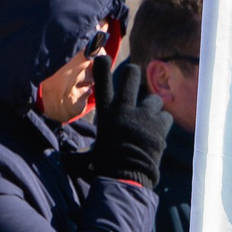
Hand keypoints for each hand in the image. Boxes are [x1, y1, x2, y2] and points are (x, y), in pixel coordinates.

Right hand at [87, 57, 171, 187]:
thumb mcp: (91, 152)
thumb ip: (83, 149)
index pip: (102, 83)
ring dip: (153, 107)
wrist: (127, 174)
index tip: (102, 57)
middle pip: (131, 75)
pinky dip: (163, 123)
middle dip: (133, 74)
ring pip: (154, 98)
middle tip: (134, 77)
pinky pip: (166, 116)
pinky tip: (158, 132)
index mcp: (106, 113)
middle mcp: (124, 108)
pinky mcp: (159, 124)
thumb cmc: (105, 165)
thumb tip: (65, 156)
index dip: (102, 67)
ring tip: (149, 120)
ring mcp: (143, 114)